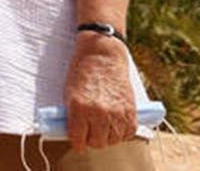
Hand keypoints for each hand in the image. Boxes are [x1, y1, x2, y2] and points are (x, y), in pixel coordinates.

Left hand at [65, 32, 136, 149]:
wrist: (103, 56)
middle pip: (97, 143)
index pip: (78, 140)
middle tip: (90, 132)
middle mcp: (98, 113)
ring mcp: (116, 112)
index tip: (77, 140)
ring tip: (103, 126)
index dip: (77, 142)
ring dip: (107, 136)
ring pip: (113, 140)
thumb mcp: (69, 92)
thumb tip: (73, 134)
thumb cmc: (83, 72)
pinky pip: (128, 133)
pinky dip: (122, 132)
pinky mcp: (130, 110)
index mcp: (79, 108)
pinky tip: (115, 124)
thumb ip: (71, 115)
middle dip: (91, 140)